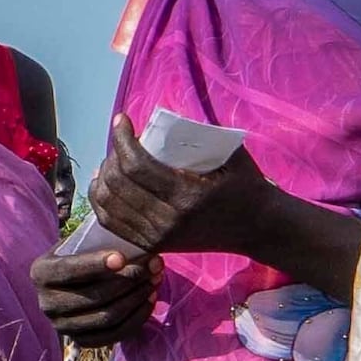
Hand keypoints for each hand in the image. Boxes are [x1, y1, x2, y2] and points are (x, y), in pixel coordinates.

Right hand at [36, 245, 157, 347]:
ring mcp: (62, 326)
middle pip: (94, 297)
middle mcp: (46, 303)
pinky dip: (136, 318)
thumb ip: (93, 235)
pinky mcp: (80, 341)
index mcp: (41, 273)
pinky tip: (150, 299)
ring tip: (155, 279)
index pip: (69, 270)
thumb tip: (122, 220)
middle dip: (129, 280)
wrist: (70, 284)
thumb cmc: (81, 254)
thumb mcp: (78, 241)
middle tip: (153, 265)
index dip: (96, 264)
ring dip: (136, 298)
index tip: (123, 257)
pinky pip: (113, 335)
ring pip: (107, 317)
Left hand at [83, 116, 260, 258]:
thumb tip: (162, 114)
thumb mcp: (231, 155)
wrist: (258, 229)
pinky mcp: (153, 246)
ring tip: (112, 160)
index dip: (122, 139)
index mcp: (187, 196)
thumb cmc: (246, 186)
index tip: (122, 120)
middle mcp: (168, 221)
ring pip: (109, 204)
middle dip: (112, 155)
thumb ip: (200, 134)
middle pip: (117, 184)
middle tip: (121, 140)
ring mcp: (158, 237)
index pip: (136, 165)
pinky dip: (102, 201)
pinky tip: (105, 184)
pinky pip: (112, 223)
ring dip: (103, 177)